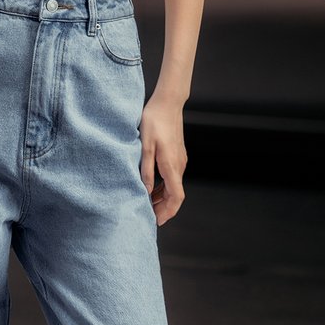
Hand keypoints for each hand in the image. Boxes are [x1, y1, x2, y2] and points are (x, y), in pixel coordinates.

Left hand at [139, 92, 187, 225]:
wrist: (168, 102)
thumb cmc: (154, 120)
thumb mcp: (145, 145)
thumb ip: (145, 170)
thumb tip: (144, 191)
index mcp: (171, 165)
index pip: (176, 197)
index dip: (167, 212)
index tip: (156, 221)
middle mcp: (179, 165)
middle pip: (175, 195)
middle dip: (162, 208)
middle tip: (146, 215)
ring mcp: (180, 159)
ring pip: (173, 186)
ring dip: (161, 197)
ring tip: (146, 203)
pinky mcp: (177, 154)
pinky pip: (172, 176)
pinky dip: (163, 186)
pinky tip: (151, 186)